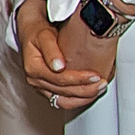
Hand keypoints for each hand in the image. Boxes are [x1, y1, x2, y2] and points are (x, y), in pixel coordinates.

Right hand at [17, 0, 107, 114]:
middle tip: (102, 83)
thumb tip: (58, 66)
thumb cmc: (38, 33)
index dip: (78, 79)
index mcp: (33, 68)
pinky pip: (62, 102)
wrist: (32, 34)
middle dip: (85, 90)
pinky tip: (89, 95)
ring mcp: (40, 87)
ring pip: (63, 101)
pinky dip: (77, 100)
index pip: (59, 79)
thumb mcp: (44, 35)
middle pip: (63, 92)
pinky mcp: (47, 90)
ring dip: (83, 98)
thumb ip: (51, 49)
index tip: (95, 75)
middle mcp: (35, 80)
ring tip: (98, 90)